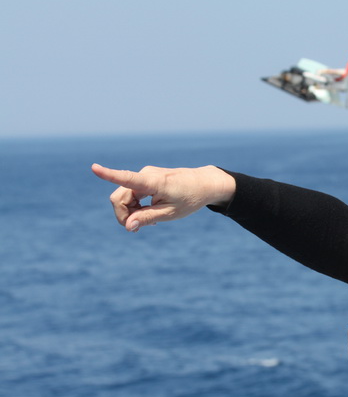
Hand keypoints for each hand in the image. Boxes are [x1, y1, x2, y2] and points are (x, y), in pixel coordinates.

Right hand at [91, 163, 235, 230]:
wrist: (204, 184)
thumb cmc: (190, 198)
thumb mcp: (170, 214)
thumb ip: (147, 218)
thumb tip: (128, 226)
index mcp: (154, 182)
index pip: (127, 178)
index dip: (108, 175)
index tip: (94, 167)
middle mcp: (146, 174)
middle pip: (119, 197)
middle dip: (123, 215)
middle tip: (137, 229)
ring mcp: (146, 175)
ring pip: (124, 196)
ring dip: (131, 212)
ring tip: (148, 222)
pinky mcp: (147, 178)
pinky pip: (132, 193)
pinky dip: (136, 206)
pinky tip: (149, 214)